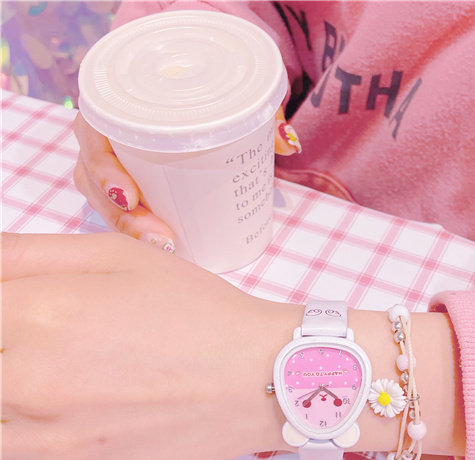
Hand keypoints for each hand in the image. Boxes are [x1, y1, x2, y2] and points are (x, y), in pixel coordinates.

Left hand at [1, 232, 295, 459]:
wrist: (257, 377)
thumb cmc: (194, 309)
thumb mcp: (114, 254)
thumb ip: (21, 253)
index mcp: (37, 314)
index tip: (12, 320)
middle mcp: (31, 383)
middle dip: (1, 354)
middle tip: (25, 351)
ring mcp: (51, 445)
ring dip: (1, 405)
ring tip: (31, 387)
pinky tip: (20, 434)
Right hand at [72, 107, 300, 249]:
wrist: (208, 109)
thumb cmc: (213, 100)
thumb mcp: (237, 101)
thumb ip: (262, 115)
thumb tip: (287, 142)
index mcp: (120, 105)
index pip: (92, 133)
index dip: (102, 166)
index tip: (130, 197)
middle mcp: (109, 136)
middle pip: (93, 178)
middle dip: (121, 215)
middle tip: (160, 238)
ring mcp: (114, 166)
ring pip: (104, 201)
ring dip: (129, 230)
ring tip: (166, 247)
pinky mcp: (127, 191)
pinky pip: (118, 214)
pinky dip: (135, 233)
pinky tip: (164, 249)